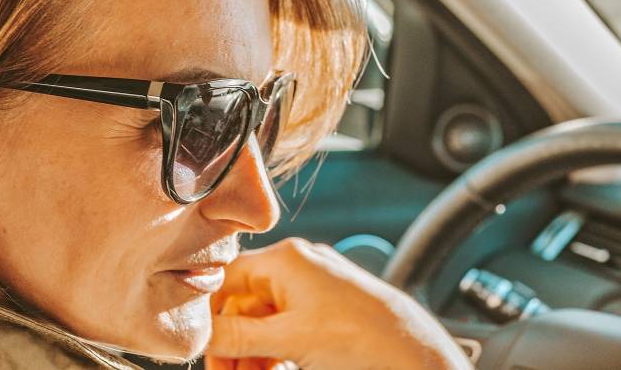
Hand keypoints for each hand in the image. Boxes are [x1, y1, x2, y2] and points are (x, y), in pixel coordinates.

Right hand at [205, 238, 471, 369]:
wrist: (421, 360)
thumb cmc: (366, 340)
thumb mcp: (290, 340)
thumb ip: (238, 335)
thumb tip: (198, 333)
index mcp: (288, 260)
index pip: (226, 278)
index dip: (209, 314)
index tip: (200, 348)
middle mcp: (301, 269)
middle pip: (244, 305)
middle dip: (231, 344)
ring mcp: (317, 292)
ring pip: (264, 324)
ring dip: (250, 355)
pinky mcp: (330, 316)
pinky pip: (288, 332)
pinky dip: (273, 355)